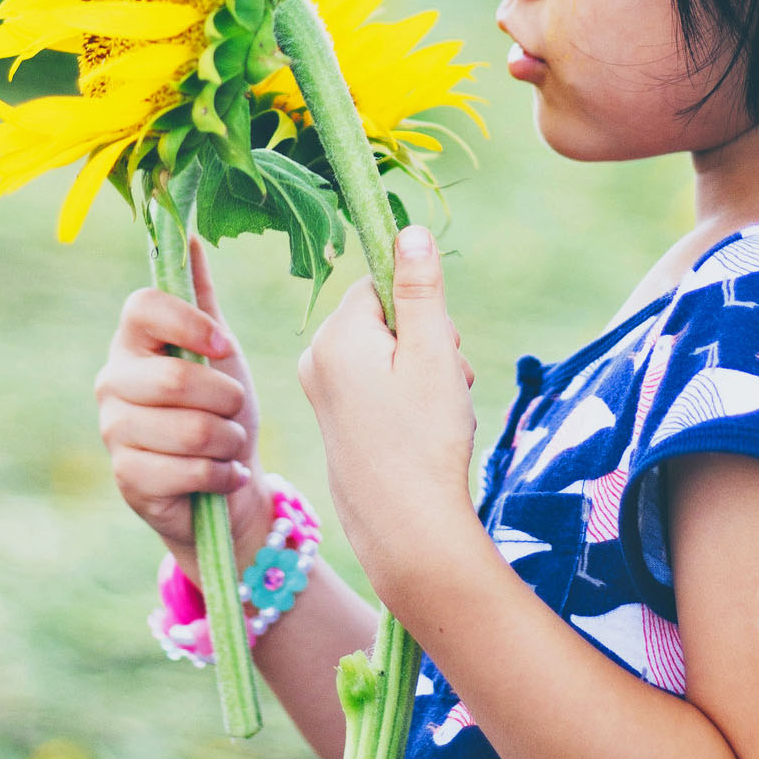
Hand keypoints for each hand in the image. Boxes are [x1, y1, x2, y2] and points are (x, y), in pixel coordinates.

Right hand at [95, 238, 271, 578]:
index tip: (225, 346)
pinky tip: (223, 474)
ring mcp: (114, 431)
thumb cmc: (219, 408)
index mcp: (133, 341)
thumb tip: (190, 235)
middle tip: (236, 409)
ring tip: (229, 444)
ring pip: (189, 429)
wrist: (226, 482)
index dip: (190, 324)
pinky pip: (188, 470)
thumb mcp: (217, 350)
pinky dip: (222, 474)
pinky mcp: (127, 477)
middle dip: (226, 399)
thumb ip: (201, 299)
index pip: (142, 307)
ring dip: (228, 440)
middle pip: (175, 379)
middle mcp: (112, 381)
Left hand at [298, 225, 477, 601]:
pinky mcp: (334, 418)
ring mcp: (323, 391)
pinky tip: (421, 432)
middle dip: (426, 345)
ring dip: (423, 374)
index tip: (437, 349)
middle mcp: (317, 358)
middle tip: (441, 387)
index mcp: (336, 335)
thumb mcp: (432, 351)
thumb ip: (420, 288)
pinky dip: (407, 399)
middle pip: (387, 320)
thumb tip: (408, 230)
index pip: (383, 286)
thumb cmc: (423, 437)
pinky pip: (377, 385)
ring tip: (435, 414)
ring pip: (387, 354)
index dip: (421, 312)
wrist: (406, 528)